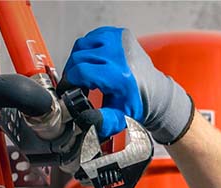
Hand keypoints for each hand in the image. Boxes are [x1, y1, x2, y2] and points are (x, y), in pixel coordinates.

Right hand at [62, 26, 193, 142]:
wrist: (153, 91)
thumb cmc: (135, 103)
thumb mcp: (119, 118)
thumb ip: (102, 121)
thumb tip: (85, 119)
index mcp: (119, 75)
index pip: (81, 72)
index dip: (69, 82)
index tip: (67, 90)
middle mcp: (119, 53)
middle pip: (78, 58)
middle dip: (72, 73)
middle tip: (75, 85)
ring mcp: (119, 40)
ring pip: (81, 46)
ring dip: (77, 60)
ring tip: (83, 75)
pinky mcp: (118, 33)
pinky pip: (91, 38)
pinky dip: (87, 50)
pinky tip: (92, 63)